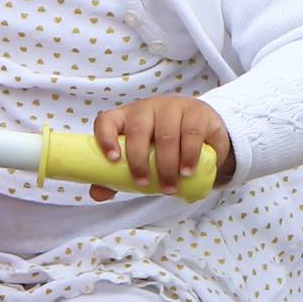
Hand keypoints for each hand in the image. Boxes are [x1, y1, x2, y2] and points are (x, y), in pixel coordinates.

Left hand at [90, 96, 232, 199]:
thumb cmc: (165, 148)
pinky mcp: (197, 112)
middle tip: (143, 185)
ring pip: (165, 134)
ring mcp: (173, 107)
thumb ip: (118, 176)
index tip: (113, 159)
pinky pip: (191, 133)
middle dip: (139, 161)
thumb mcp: (142, 160)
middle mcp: (148, 108)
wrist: (205, 137)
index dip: (105, 137)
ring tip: (169, 187)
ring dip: (166, 165)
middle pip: (137, 130)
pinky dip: (189, 155)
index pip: (107, 120)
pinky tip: (187, 171)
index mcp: (127, 118)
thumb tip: (97, 195)